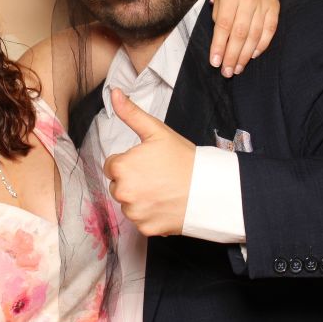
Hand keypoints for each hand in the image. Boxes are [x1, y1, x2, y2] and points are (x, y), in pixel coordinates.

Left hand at [103, 89, 194, 236]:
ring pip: (129, 204)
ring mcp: (134, 213)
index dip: (131, 162)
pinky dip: (151, 215)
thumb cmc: (183, 158)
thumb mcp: (157, 131)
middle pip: (119, 186)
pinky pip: (141, 220)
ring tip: (163, 190)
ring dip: (141, 199)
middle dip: (133, 181)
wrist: (209, 188)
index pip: (113, 166)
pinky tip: (166, 204)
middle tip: (158, 176)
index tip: (150, 162)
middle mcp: (122, 192)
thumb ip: (131, 113)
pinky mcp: (146, 229)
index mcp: (121, 167)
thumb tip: (114, 92)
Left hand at [210, 0, 278, 77]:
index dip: (219, 45)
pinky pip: (269, 30)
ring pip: (255, 34)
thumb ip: (218, 19)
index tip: (215, 62)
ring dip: (246, 55)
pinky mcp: (274, 6)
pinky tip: (253, 56)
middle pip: (240, 33)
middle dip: (232, 55)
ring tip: (237, 68)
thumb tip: (220, 47)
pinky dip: (261, 45)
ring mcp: (264, 1)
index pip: (224, 25)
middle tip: (226, 72)